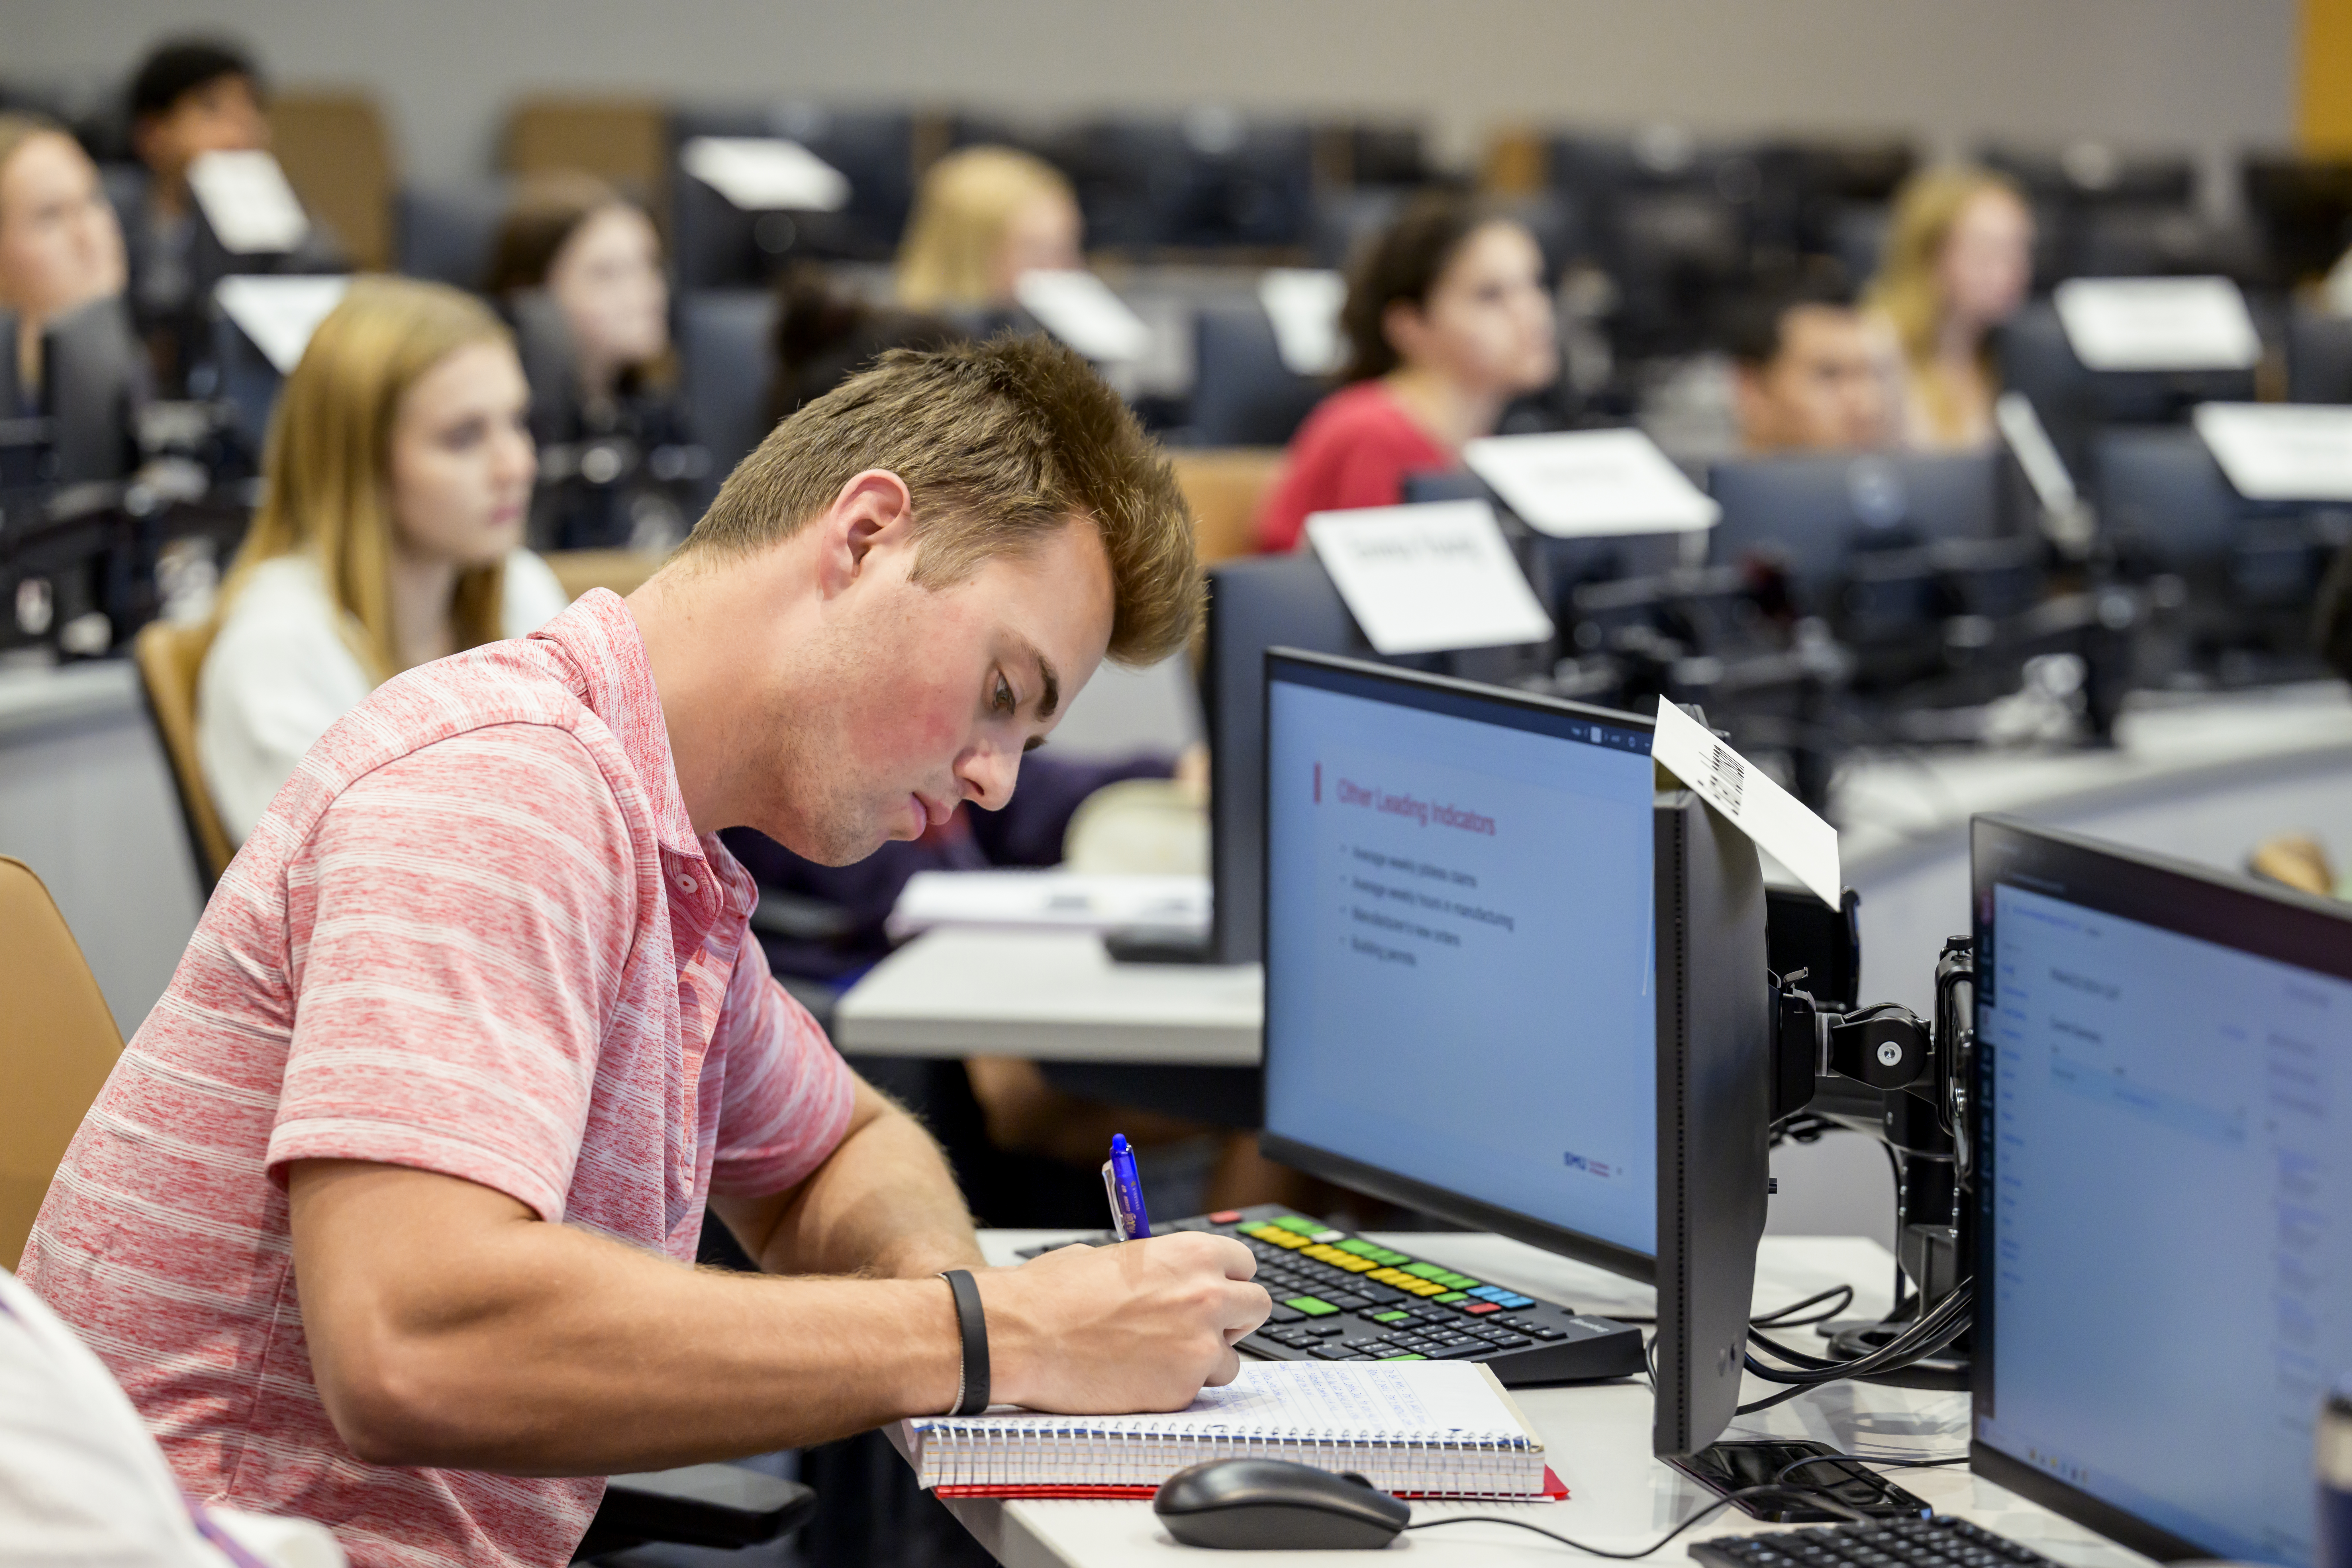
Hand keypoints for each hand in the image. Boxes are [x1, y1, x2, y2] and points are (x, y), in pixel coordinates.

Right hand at [979, 1233, 1267, 1413]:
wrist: (1024, 1335)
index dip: (1227, 1279)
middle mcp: (1207, 1296)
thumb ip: (1162, 1269)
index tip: (1213, 1290)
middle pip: (1256, 1307)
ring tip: (1158, 1357)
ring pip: (1232, 1360)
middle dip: (1232, 1318)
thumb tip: (1172, 1280)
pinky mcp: (1181, 1389)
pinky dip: (1174, 1389)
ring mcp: (1198, 1346)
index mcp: (1193, 1254)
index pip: (1245, 1265)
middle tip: (1198, 1326)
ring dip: (1205, 1360)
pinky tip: (1139, 1378)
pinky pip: (1197, 1391)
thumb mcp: (1118, 1258)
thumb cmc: (1057, 1292)